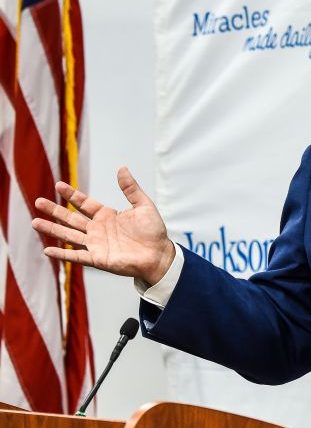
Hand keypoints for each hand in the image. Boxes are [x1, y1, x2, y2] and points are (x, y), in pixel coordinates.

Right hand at [31, 167, 175, 284]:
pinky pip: (76, 256)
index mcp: (107, 215)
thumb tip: (122, 168)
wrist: (159, 255)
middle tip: (37, 201)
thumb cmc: (153, 232)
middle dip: (54, 211)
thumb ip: (131, 189)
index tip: (58, 185)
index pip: (84, 204)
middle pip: (71, 218)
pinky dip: (62, 254)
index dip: (71, 195)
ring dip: (52, 230)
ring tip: (35, 222)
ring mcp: (95, 244)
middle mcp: (97, 229)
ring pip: (69, 235)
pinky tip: (47, 250)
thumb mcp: (143, 206)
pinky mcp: (97, 259)